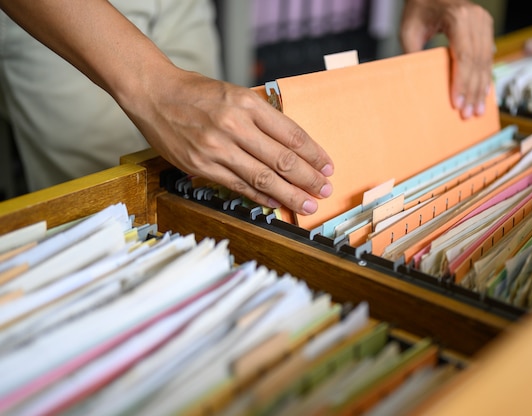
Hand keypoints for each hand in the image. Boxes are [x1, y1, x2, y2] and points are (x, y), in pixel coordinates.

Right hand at [125, 67, 333, 215]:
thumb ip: (261, 118)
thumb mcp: (235, 93)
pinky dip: (261, 197)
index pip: (291, 134)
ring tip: (308, 205)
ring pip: (263, 177)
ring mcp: (217, 148)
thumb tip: (291, 146)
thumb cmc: (196, 93)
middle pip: (282, 159)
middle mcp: (234, 126)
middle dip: (308, 178)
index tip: (327, 166)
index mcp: (247, 104)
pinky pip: (239, 186)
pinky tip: (276, 203)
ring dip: (290, 194)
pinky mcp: (202, 166)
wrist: (154, 94)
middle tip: (325, 190)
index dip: (314, 154)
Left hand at [400, 0, 493, 118]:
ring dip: (481, 88)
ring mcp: (484, 21)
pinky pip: (488, 56)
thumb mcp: (409, 30)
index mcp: (458, 17)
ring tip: (477, 110)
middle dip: (472, 91)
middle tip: (468, 114)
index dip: (461, 82)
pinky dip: (485, 76)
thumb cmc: (419, 7)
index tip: (457, 103)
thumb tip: (419, 85)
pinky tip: (483, 93)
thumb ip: (414, 55)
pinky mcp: (486, 26)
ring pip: (486, 61)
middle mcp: (476, 18)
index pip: (463, 56)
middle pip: (477, 62)